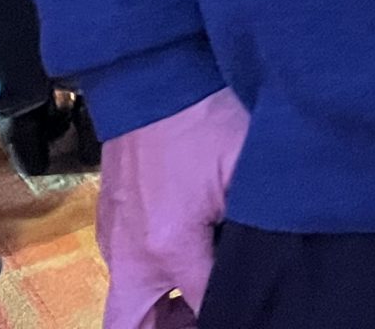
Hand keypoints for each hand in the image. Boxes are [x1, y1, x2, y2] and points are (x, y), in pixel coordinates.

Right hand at [97, 86, 249, 328]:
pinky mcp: (110, 214)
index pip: (204, 309)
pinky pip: (125, 265)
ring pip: (127, 300)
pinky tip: (189, 258)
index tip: (258, 308)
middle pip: (134, 326)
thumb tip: (264, 264)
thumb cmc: (206, 116)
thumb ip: (252, 228)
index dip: (236, 312)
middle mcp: (130, 252)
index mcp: (168, 247)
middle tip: (206, 318)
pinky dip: (150, 277)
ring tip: (204, 297)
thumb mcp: (246, 171)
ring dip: (157, 310)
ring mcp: (114, 233)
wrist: (154, 72)